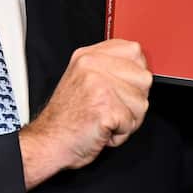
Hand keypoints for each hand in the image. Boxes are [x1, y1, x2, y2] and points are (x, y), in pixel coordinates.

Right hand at [18, 39, 151, 189]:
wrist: (49, 142)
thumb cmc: (66, 119)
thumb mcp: (82, 79)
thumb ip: (108, 68)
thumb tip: (138, 68)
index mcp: (88, 56)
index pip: (134, 50)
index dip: (135, 73)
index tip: (122, 87)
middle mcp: (92, 66)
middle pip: (144, 78)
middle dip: (134, 100)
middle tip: (111, 108)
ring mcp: (98, 85)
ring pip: (141, 103)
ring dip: (128, 120)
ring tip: (104, 120)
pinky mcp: (105, 108)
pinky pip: (131, 123)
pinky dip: (120, 134)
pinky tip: (102, 129)